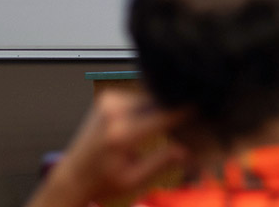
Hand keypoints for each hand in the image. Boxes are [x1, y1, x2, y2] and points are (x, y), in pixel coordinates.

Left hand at [27, 90, 186, 206]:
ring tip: (172, 125)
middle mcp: (114, 112)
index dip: (188, 112)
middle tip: (192, 120)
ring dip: (163, 107)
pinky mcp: (107, 99)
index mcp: (122, 134)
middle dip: (176, 109)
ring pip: (150, 97)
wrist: (73, 176)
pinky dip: (150, 106)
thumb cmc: (102, 181)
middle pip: (159, 101)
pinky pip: (139, 97)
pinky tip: (153, 121)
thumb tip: (187, 148)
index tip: (205, 112)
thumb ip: (162, 162)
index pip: (165, 114)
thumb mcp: (135, 180)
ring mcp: (108, 102)